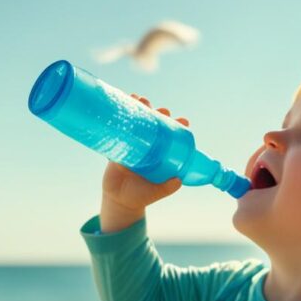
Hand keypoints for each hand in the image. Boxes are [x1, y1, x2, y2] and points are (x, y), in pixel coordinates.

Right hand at [100, 94, 189, 231]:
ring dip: (139, 108)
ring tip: (140, 99)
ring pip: (137, 122)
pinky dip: (119, 116)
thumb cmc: (140, 196)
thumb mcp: (156, 192)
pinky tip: (121, 103)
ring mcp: (133, 144)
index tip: (183, 120)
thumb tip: (178, 180)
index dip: (177, 126)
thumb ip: (167, 188)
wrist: (119, 200)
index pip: (171, 136)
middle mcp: (148, 146)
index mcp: (160, 154)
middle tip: (161, 110)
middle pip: (155, 124)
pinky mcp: (118, 145)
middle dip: (159, 113)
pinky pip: (119, 128)